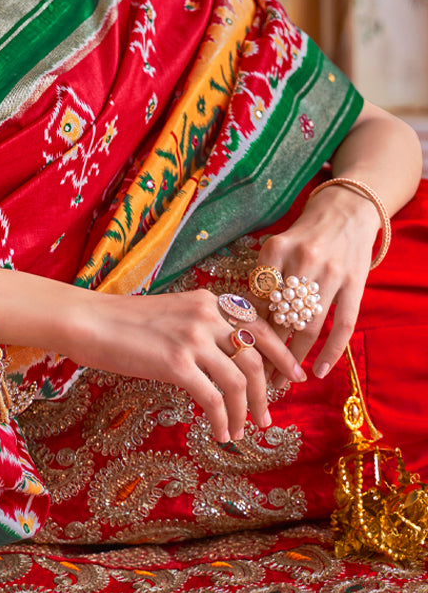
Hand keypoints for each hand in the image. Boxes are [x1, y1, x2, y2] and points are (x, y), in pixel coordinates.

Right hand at [60, 288, 305, 442]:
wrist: (89, 321)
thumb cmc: (123, 322)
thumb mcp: (173, 313)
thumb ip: (202, 327)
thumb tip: (226, 360)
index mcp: (209, 301)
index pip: (261, 327)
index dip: (282, 354)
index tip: (293, 377)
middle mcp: (207, 315)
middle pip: (256, 358)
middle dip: (267, 392)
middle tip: (267, 416)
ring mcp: (193, 339)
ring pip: (239, 381)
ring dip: (245, 411)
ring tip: (243, 431)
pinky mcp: (176, 363)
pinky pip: (213, 399)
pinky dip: (222, 420)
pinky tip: (219, 433)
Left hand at [257, 185, 380, 385]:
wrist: (345, 211)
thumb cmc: (302, 236)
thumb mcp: (275, 248)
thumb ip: (261, 281)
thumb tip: (239, 323)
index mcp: (275, 250)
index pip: (256, 300)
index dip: (247, 331)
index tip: (238, 355)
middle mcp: (303, 260)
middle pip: (281, 317)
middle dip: (267, 352)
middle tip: (256, 378)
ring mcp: (332, 273)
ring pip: (310, 326)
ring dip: (294, 357)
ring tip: (282, 382)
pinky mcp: (356, 284)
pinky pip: (343, 324)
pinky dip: (331, 351)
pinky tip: (318, 371)